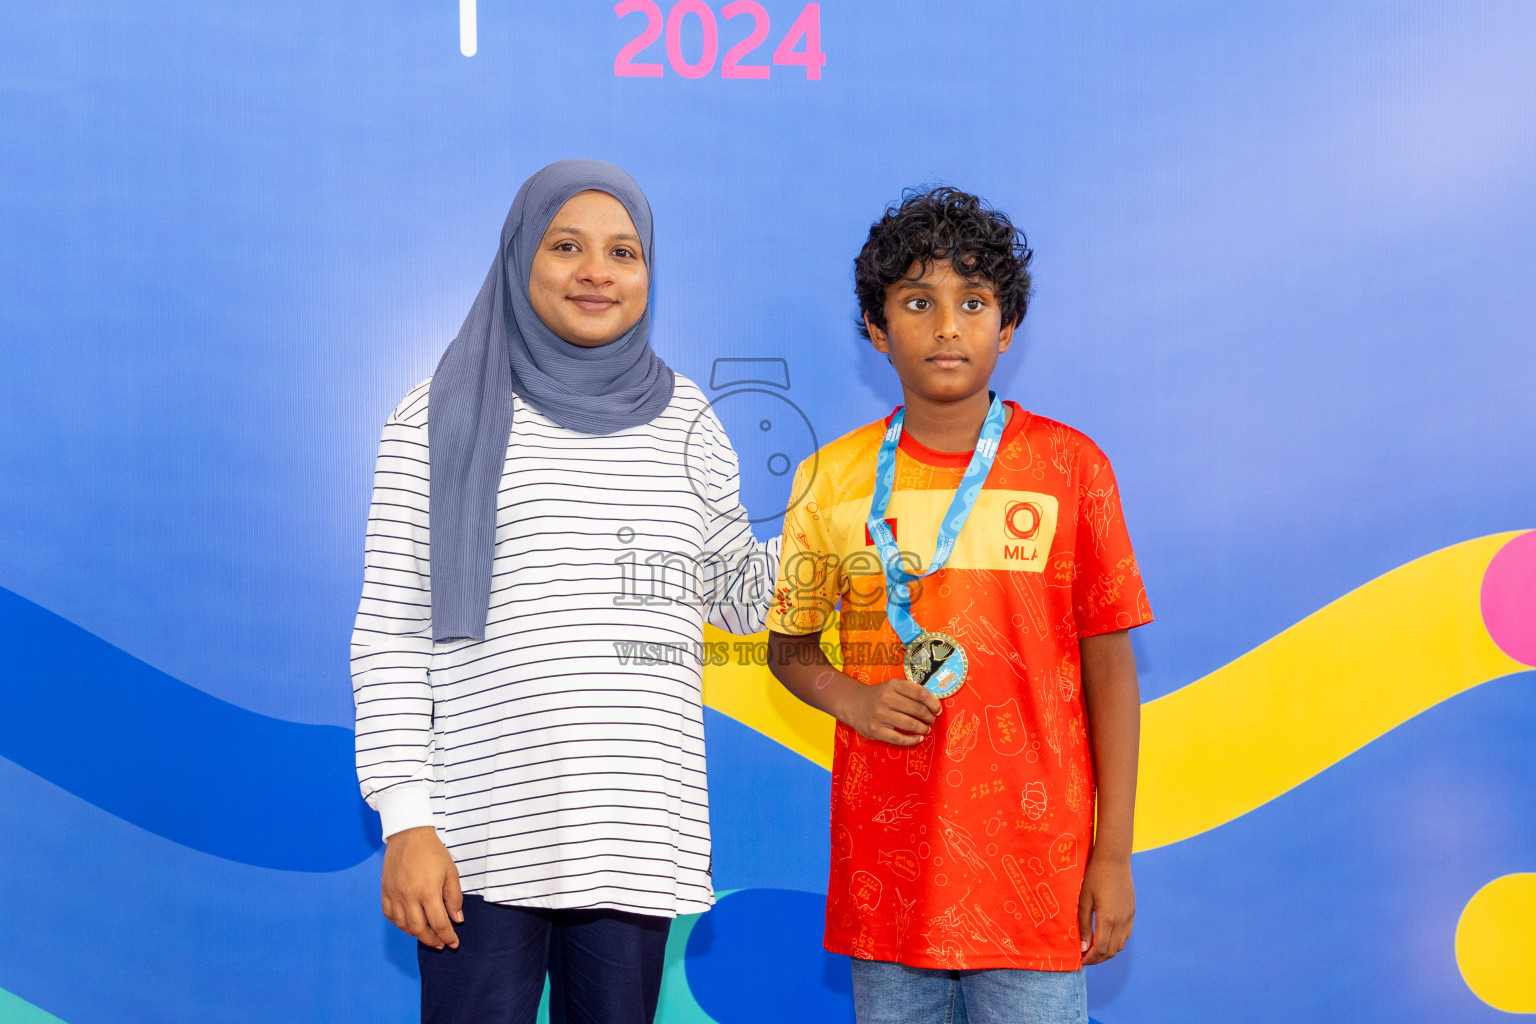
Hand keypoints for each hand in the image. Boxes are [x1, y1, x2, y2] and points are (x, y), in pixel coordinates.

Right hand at [381, 826, 463, 948]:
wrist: (409, 834)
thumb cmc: (433, 852)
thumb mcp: (451, 872)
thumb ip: (454, 897)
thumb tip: (456, 919)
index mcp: (428, 892)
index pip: (439, 923)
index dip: (448, 936)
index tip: (453, 943)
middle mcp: (409, 897)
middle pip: (419, 929)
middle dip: (432, 940)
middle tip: (441, 944)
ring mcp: (395, 895)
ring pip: (403, 925)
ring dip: (416, 934)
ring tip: (427, 935)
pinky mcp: (385, 891)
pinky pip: (390, 915)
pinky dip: (400, 924)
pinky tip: (409, 924)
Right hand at [835, 677, 940, 745]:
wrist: (852, 703)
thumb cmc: (878, 696)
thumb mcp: (891, 687)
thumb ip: (909, 692)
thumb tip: (934, 704)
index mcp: (892, 685)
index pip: (920, 693)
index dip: (933, 702)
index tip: (938, 709)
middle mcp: (886, 698)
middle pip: (917, 709)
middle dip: (929, 717)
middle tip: (931, 721)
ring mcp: (880, 715)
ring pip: (910, 724)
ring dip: (923, 729)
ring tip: (925, 729)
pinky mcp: (875, 730)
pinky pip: (899, 739)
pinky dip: (912, 740)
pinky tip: (918, 739)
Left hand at [1077, 853, 1133, 964]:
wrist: (1114, 858)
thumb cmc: (1094, 875)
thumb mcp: (1084, 899)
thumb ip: (1083, 924)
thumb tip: (1083, 947)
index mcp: (1108, 919)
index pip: (1100, 949)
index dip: (1089, 959)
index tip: (1079, 961)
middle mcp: (1122, 921)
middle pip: (1111, 951)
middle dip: (1097, 958)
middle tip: (1083, 958)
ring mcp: (1129, 917)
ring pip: (1120, 945)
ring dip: (1106, 951)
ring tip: (1092, 949)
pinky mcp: (1131, 911)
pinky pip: (1126, 934)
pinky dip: (1115, 942)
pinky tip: (1104, 937)